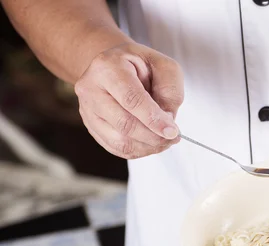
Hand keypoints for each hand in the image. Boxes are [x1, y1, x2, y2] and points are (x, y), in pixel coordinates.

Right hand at [74, 42, 183, 158]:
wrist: (114, 66)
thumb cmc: (140, 65)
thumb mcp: (163, 65)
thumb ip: (170, 90)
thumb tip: (167, 121)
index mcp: (108, 67)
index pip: (131, 99)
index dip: (154, 119)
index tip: (173, 132)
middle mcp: (90, 88)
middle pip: (124, 124)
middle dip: (154, 136)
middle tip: (173, 138)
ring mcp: (87, 109)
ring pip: (119, 141)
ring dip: (148, 146)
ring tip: (165, 140)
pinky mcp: (91, 126)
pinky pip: (116, 148)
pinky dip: (138, 150)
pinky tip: (152, 143)